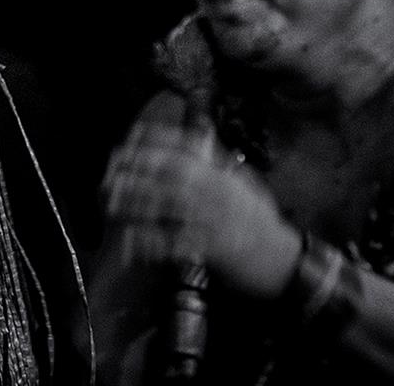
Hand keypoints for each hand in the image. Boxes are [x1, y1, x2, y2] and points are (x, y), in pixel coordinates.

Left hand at [102, 121, 303, 299]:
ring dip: (137, 204)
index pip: (185, 148)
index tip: (130, 138)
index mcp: (221, 173)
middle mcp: (216, 191)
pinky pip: (177, 244)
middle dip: (137, 171)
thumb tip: (197, 134)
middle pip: (170, 174)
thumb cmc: (259, 220)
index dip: (156, 141)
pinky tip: (131, 243)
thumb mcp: (242, 181)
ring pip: (169, 206)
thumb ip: (217, 160)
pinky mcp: (212, 250)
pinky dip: (152, 244)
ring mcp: (214, 219)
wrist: (284, 260)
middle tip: (109, 174)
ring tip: (110, 204)